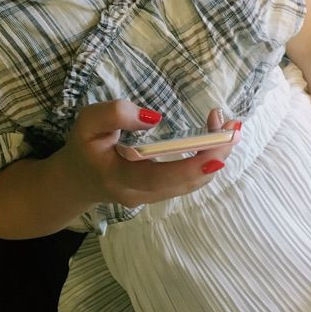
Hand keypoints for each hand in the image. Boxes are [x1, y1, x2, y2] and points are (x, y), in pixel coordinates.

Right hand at [54, 100, 240, 207]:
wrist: (77, 181)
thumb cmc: (83, 148)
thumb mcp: (86, 123)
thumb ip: (113, 114)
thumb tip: (154, 117)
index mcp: (119, 177)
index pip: (158, 177)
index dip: (190, 167)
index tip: (217, 151)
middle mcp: (139, 194)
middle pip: (185, 183)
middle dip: (214, 156)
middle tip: (232, 125)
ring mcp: (152, 197)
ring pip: (192, 184)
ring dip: (215, 156)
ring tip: (227, 126)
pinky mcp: (160, 193)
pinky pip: (189, 181)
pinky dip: (206, 161)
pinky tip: (213, 139)